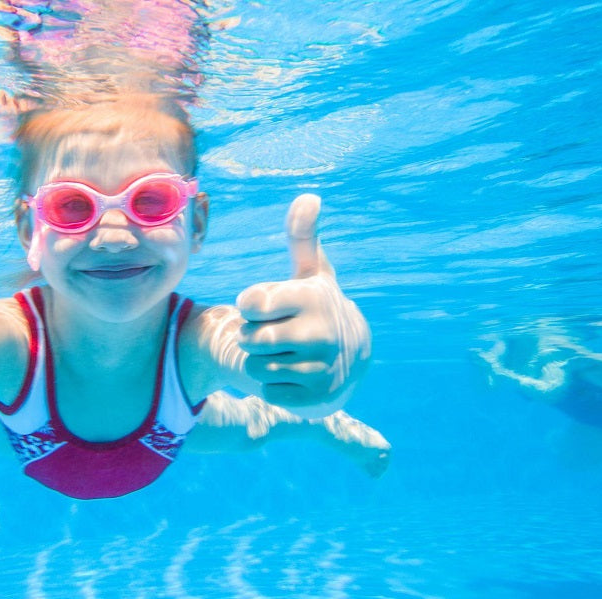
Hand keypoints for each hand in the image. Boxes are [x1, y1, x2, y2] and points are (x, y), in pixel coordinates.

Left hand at [236, 194, 370, 417]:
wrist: (352, 357)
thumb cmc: (316, 307)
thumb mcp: (311, 272)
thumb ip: (302, 236)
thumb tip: (309, 196)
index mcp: (313, 298)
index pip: (251, 303)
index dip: (250, 306)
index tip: (264, 306)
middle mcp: (321, 333)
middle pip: (250, 339)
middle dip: (252, 336)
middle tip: (271, 332)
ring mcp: (320, 368)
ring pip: (257, 367)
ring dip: (262, 361)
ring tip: (284, 352)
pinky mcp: (315, 398)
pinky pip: (268, 392)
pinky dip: (274, 386)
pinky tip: (293, 373)